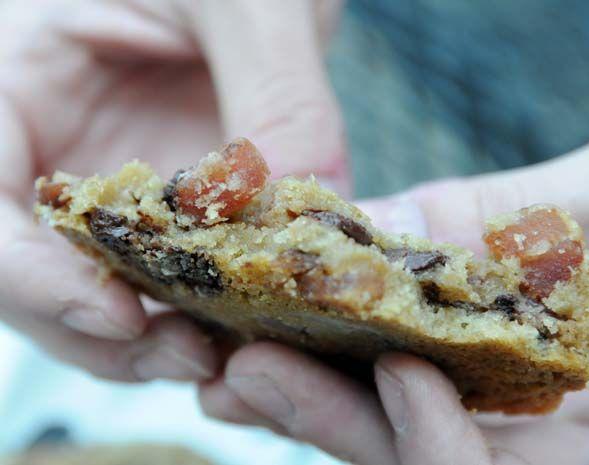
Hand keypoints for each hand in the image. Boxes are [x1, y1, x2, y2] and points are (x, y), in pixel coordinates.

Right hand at [0, 0, 346, 381]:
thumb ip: (275, 90)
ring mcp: (107, 192)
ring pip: (101, 293)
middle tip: (191, 356)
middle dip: (106, 334)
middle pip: (33, 278)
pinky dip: (202, 312)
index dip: (34, 279)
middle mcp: (48, 154)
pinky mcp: (166, 216)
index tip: (121, 318)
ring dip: (156, 339)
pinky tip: (252, 324)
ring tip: (226, 354)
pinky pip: (169, 279)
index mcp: (8, 87)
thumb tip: (310, 198)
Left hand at [198, 104, 588, 463]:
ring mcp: (571, 415)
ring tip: (249, 352)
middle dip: (356, 427)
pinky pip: (447, 374)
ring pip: (440, 429)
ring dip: (340, 396)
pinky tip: (320, 314)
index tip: (396, 383)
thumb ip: (535, 215)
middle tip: (253, 375)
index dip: (457, 459)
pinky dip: (383, 347)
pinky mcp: (537, 368)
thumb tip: (391, 220)